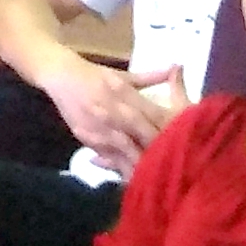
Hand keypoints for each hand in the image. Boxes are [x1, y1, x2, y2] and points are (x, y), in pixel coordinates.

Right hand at [43, 60, 181, 173]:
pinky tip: (130, 178)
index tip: (183, 141)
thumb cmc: (95, 75)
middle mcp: (112, 111)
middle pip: (138, 135)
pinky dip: (118, 167)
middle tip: (174, 166)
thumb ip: (150, 77)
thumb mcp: (123, 75)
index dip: (166, 129)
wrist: (62, 76)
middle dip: (154, 151)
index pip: (149, 114)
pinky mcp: (87, 138)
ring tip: (155, 178)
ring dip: (137, 163)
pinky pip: (105, 155)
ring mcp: (99, 127)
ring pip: (122, 149)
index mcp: (124, 94)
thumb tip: (176, 67)